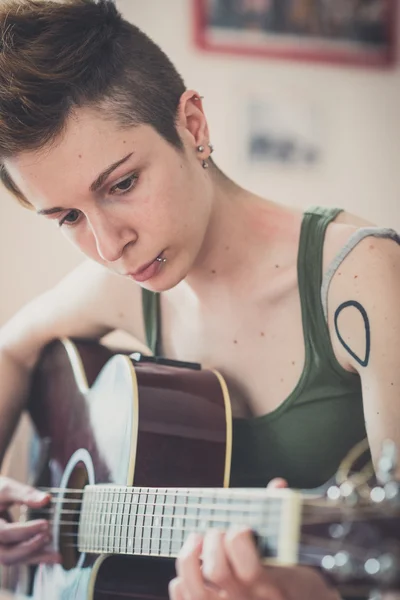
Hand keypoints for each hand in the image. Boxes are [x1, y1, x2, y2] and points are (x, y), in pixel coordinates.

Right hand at [0, 476, 60, 565]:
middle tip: (49, 536)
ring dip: (36, 557)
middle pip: (6, 555)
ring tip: (57, 555)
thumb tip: (46, 499)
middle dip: (30, 548)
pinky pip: (19, 557)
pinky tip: (51, 555)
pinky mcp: (6, 549)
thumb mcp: (7, 488)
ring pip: (14, 560)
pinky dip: (34, 556)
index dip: (26, 530)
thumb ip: (25, 494)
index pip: (4, 533)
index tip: (45, 523)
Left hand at [170, 528, 339, 599]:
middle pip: (217, 571)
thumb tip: (277, 485)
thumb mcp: (292, 556)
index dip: (239, 540)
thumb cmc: (291, 582)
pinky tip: (193, 567)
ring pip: (194, 589)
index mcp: (271, 587)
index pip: (249, 569)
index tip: (241, 527)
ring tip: (197, 540)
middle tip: (218, 531)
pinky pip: (182, 599)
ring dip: (190, 557)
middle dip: (214, 542)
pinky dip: (180, 580)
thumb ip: (280, 520)